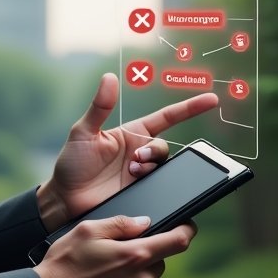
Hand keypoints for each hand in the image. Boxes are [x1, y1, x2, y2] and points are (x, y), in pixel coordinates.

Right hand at [33, 214, 194, 277]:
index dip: (187, 230)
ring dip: (135, 271)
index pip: (178, 241)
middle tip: (119, 249)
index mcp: (135, 255)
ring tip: (106, 269)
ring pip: (148, 277)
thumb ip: (121, 223)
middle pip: (160, 259)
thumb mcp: (89, 229)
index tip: (187, 226)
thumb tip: (145, 222)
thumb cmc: (66, 261)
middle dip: (145, 251)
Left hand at [36, 74, 217, 228]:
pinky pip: (161, 189)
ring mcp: (142, 176)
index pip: (167, 118)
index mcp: (131, 134)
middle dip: (153, 153)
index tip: (212, 100)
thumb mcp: (83, 132)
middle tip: (134, 162)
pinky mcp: (142, 194)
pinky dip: (157, 188)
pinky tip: (142, 188)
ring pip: (164, 168)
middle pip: (164, 148)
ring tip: (131, 175)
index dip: (189, 109)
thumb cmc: (72, 164)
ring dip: (151, 170)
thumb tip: (109, 77)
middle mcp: (140, 154)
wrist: (65, 200)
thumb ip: (99, 107)